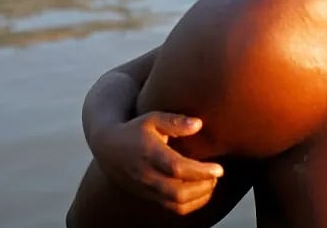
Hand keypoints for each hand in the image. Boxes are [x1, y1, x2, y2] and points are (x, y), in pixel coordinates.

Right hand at [91, 111, 224, 215]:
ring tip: (211, 182)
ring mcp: (146, 188)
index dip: (200, 171)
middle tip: (217, 174)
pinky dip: (191, 204)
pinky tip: (201, 191)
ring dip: (199, 196)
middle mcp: (146, 174)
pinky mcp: (148, 196)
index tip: (218, 168)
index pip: (177, 167)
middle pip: (178, 190)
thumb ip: (174, 121)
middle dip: (203, 186)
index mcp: (148, 153)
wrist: (109, 149)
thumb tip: (199, 124)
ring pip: (176, 203)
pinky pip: (173, 208)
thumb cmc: (135, 129)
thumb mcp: (152, 118)